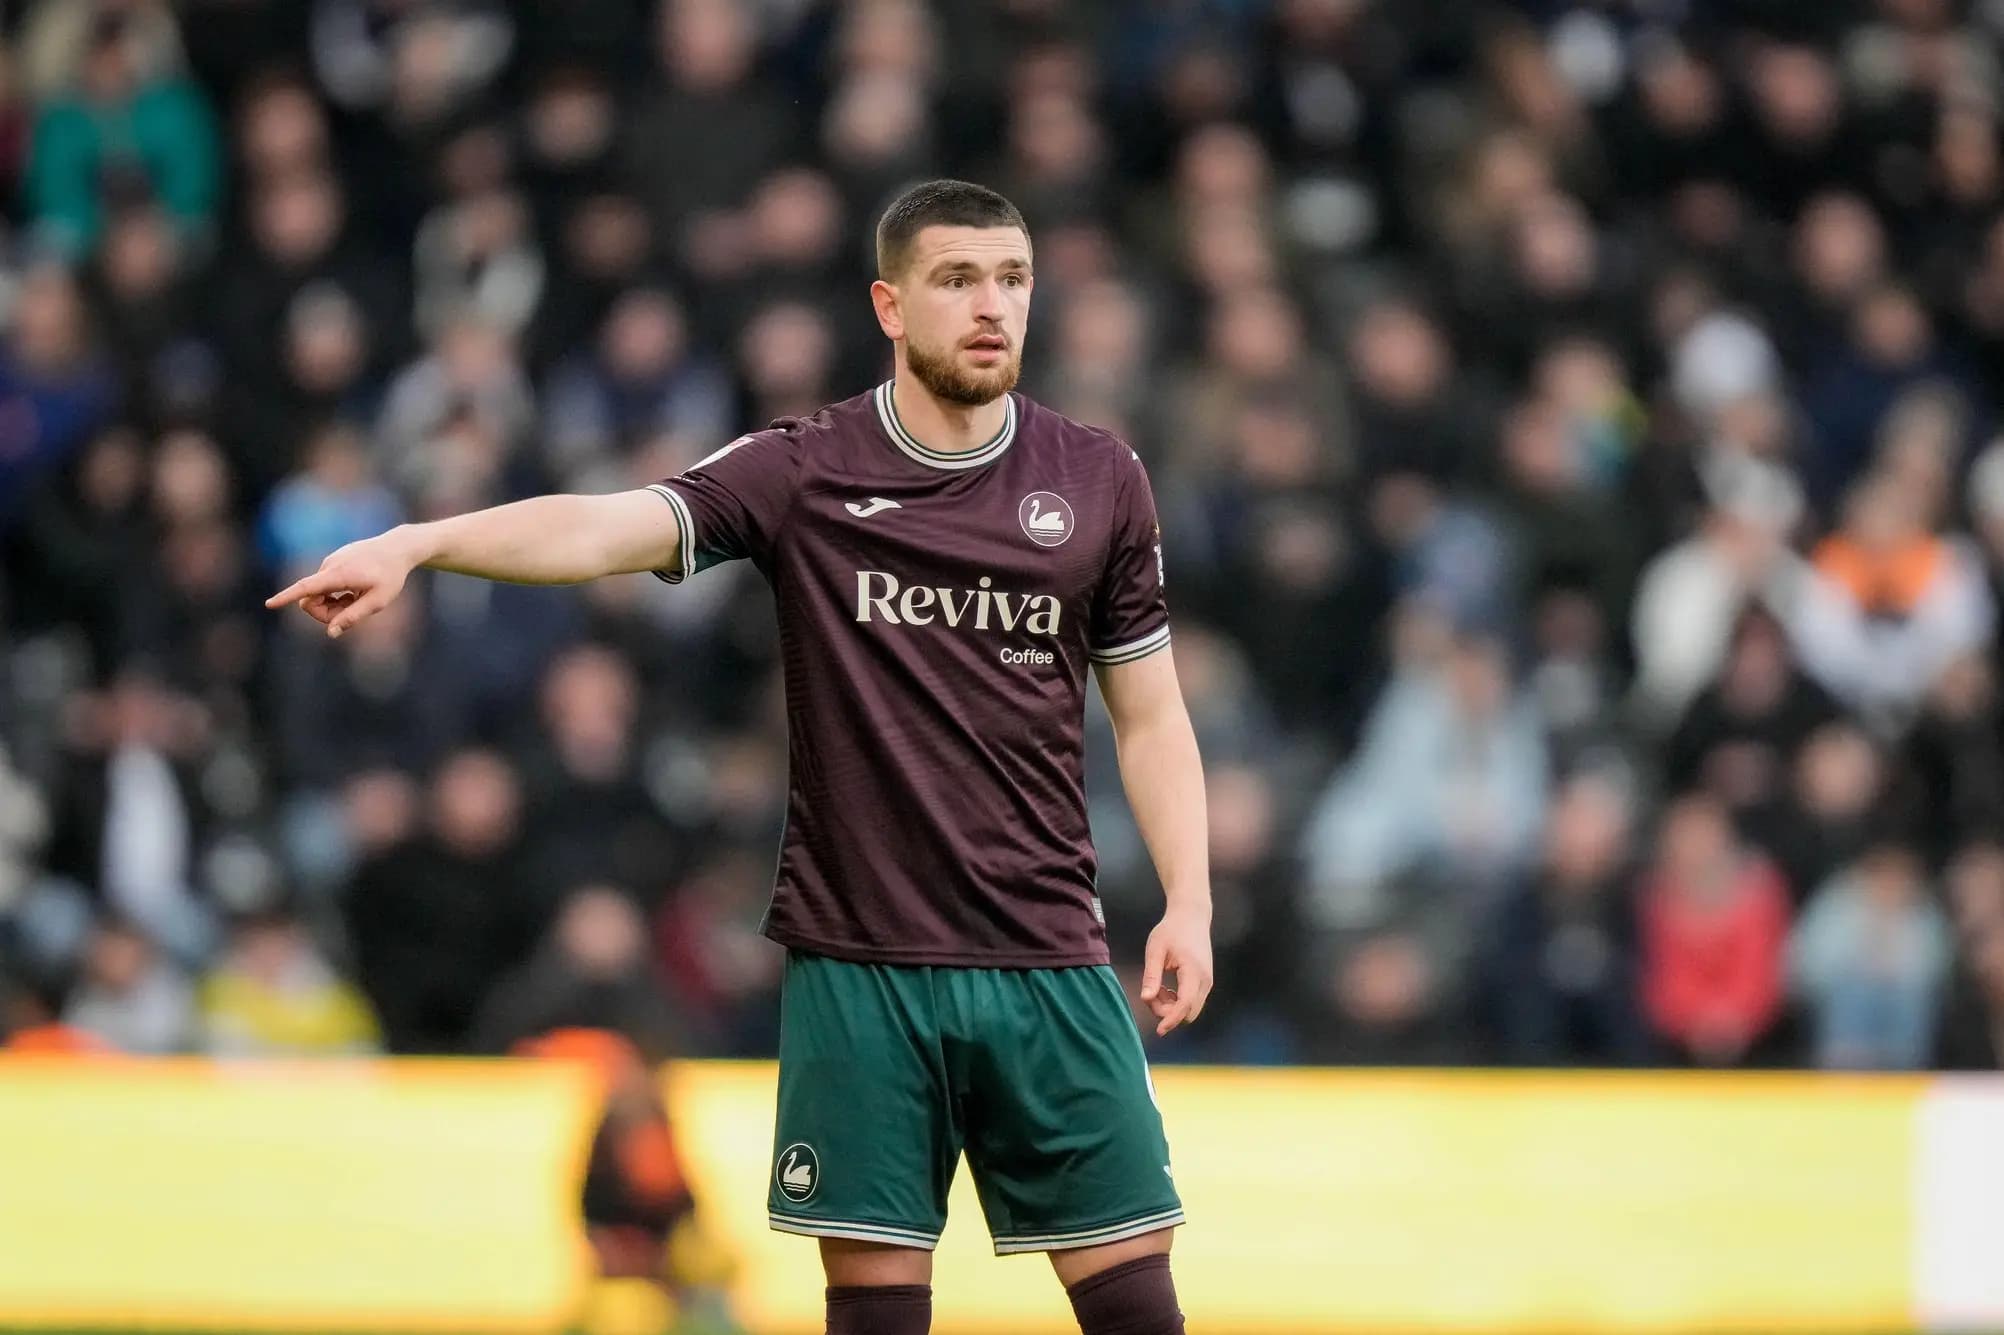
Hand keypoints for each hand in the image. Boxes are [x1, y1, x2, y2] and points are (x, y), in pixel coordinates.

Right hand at [265, 530, 421, 637]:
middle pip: (311, 599)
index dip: (286, 597)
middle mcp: (329, 566)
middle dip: (326, 613)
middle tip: (353, 614)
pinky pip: (325, 586)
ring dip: (335, 604)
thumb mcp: (378, 601)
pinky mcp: (332, 562)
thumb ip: (353, 617)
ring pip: (319, 594)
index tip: (269, 604)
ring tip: (360, 598)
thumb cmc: (391, 576)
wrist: (398, 548)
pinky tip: (357, 590)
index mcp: (339, 574)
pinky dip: (337, 594)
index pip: (306, 587)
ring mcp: (329, 562)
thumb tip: (331, 633)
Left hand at [1139, 904, 1212, 1036]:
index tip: (1159, 1031)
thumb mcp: (1155, 950)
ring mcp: (1207, 981)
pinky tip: (1165, 988)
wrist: (1191, 916)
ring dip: (1172, 1007)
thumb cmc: (1171, 930)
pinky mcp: (1205, 981)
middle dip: (1168, 1012)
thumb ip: (1151, 976)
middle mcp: (1205, 980)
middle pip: (1189, 1013)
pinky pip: (1192, 1002)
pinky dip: (1177, 1002)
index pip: (1185, 1005)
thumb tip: (1145, 999)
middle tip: (1151, 995)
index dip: (1171, 1020)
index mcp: (1193, 971)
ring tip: (1156, 988)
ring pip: (1191, 1010)